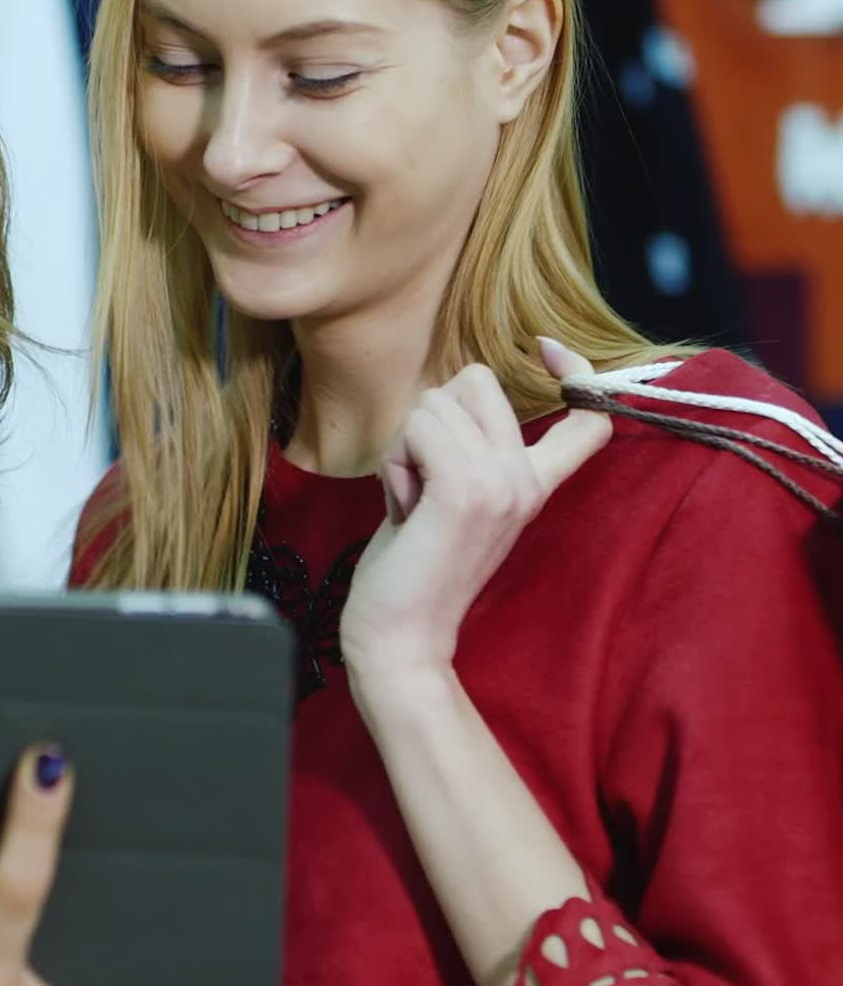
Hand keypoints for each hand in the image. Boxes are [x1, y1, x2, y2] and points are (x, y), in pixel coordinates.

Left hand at [340, 339, 611, 689]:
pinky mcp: (465, 491)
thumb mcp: (454, 496)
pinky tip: (402, 506)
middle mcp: (526, 479)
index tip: (548, 350)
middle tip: (423, 477)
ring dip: (404, 443)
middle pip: (478, 379)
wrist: (400, 636)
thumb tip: (450, 390)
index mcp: (533, 483)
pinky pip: (418, 427)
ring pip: (435, 401)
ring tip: (411, 499)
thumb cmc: (413, 563)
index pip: (591, 419)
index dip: (580, 372)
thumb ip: (466, 449)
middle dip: (430, 415)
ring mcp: (500, 483)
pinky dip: (395, 459)